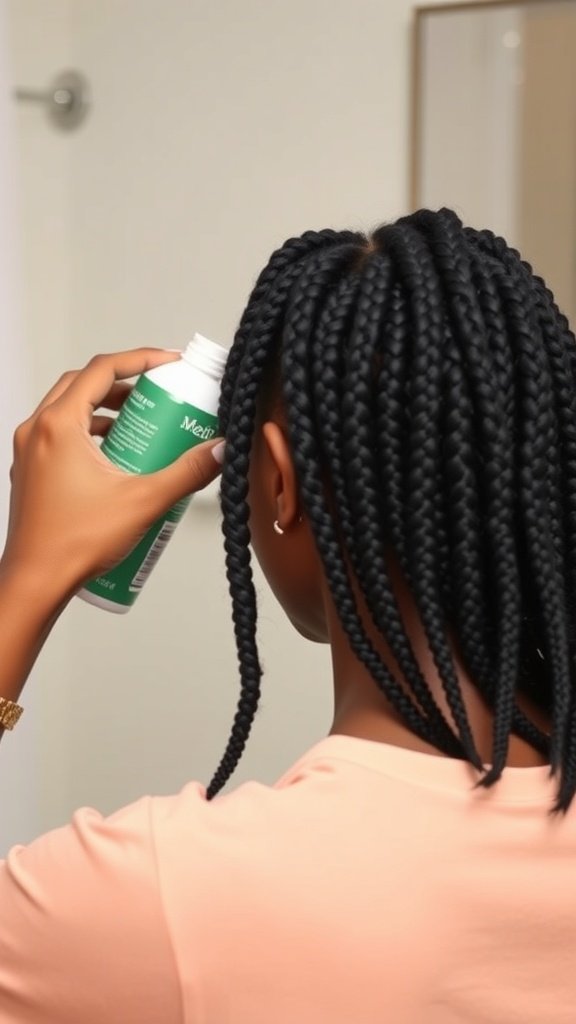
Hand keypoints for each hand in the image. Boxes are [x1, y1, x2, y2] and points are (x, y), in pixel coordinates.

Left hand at [1, 349, 223, 601]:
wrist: (35, 584)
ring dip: (105, 408)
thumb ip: (187, 472)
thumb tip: (220, 450)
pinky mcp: (30, 472)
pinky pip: (61, 435)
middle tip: (159, 394)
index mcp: (58, 426)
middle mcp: (37, 431)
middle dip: (124, 383)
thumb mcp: (143, 501)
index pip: (102, 370)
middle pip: (83, 385)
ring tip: (142, 425)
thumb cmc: (73, 544)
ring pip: (69, 410)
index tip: (170, 364)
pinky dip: (89, 432)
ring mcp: (29, 452)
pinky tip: (116, 456)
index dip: (141, 359)